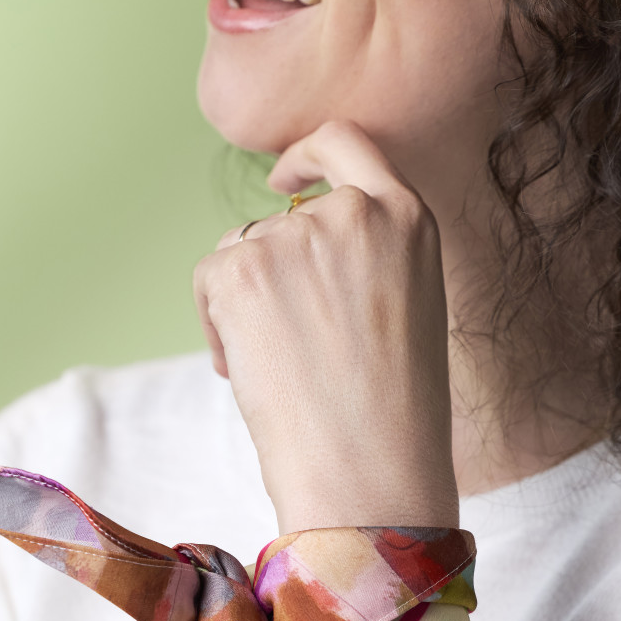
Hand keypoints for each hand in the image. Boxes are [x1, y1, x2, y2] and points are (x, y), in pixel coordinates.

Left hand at [193, 121, 457, 532]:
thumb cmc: (394, 418)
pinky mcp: (243, 267)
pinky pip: (210, 280)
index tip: (283, 179)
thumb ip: (366, 260)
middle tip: (291, 349)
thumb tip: (291, 249)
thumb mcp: (406, 309)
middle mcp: (355, 211)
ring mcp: (296, 236)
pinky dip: (216, 325)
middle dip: (270, 275)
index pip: (347, 146)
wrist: (372, 474)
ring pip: (242, 252)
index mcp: (410, 218)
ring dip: (245, 304)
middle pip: (281, 221)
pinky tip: (249, 373)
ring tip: (283, 371)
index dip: (307, 157)